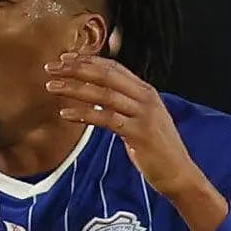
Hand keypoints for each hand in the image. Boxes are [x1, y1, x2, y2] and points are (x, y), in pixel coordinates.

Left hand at [46, 53, 222, 230]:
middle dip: (76, 68)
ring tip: (51, 87)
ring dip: (75, 88)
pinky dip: (84, 115)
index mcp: (146, 91)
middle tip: (51, 67)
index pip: (113, 67)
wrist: (179, 173)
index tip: (64, 58)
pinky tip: (65, 113)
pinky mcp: (139, 133)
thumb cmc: (156, 149)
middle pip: (106, 75)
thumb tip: (97, 98)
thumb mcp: (140, 120)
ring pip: (104, 94)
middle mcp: (146, 97)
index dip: (88, 60)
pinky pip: (106, 119)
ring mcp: (144, 114)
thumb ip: (123, 106)